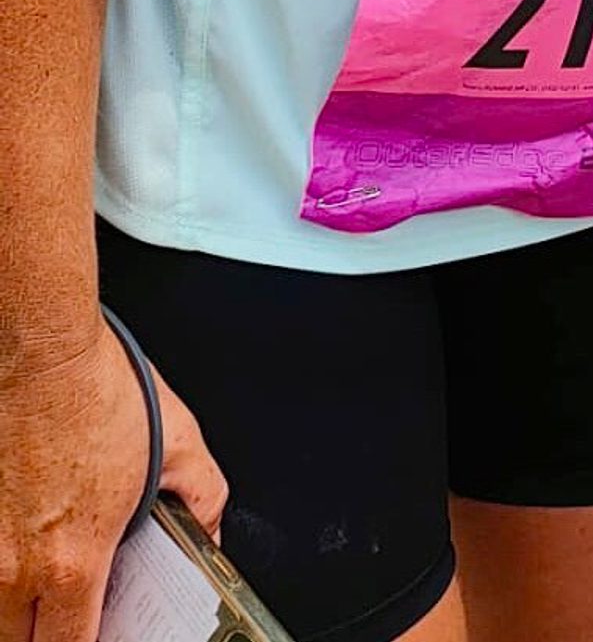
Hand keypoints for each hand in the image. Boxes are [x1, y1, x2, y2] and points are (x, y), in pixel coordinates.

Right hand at [0, 321, 226, 641]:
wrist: (39, 344)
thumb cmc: (94, 385)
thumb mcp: (177, 442)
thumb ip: (203, 499)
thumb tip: (210, 534)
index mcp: (71, 561)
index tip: (96, 632)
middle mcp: (13, 566)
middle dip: (42, 634)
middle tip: (65, 609)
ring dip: (13, 605)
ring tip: (39, 576)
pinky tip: (16, 532)